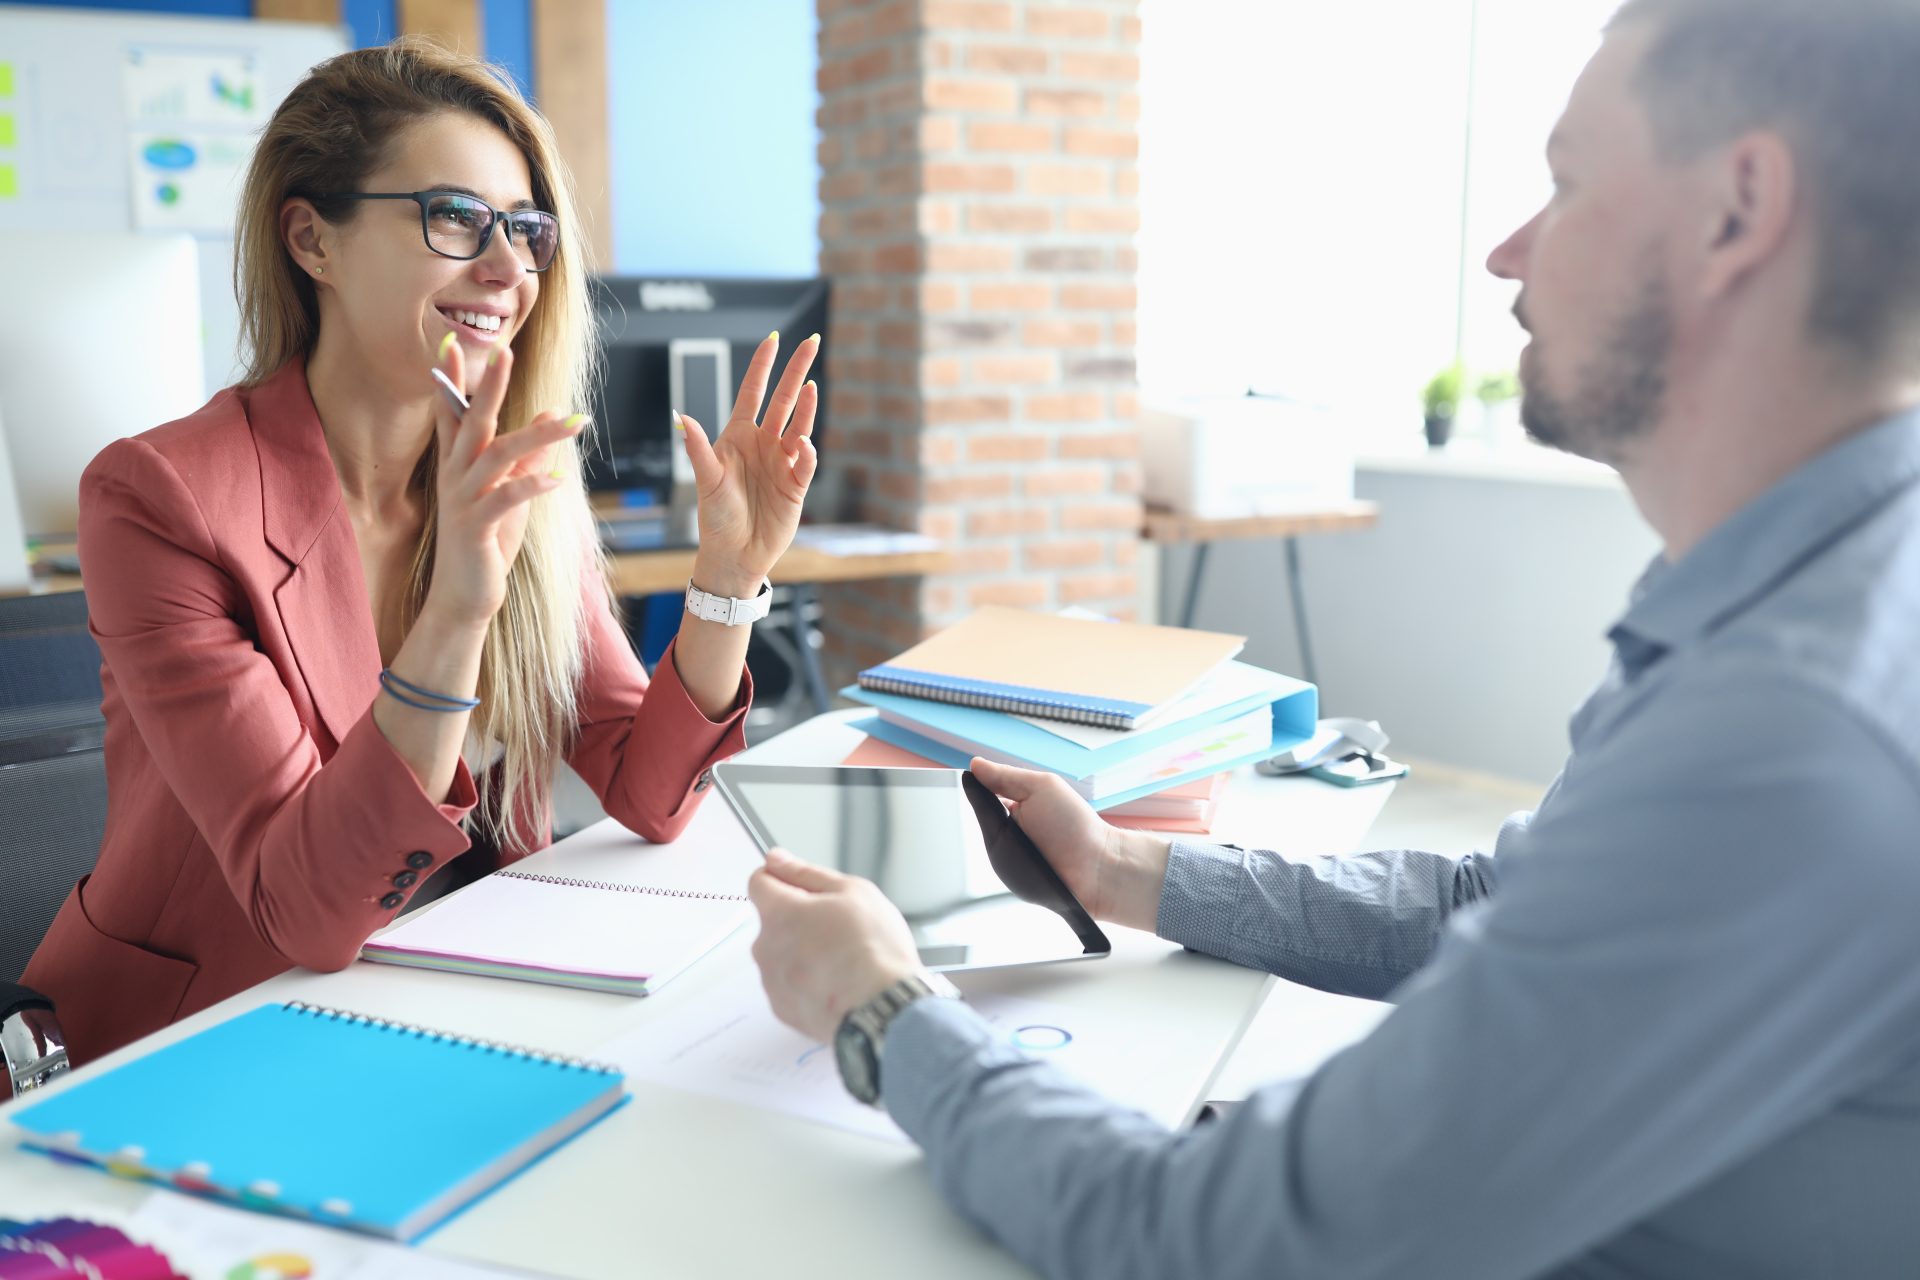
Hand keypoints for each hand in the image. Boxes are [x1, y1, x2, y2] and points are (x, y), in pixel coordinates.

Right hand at [423, 339, 583, 627]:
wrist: (465, 595)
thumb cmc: (487, 541)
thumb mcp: (510, 494)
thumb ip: (528, 457)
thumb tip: (552, 418)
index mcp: (458, 465)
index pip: (453, 414)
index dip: (450, 380)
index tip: (451, 343)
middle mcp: (454, 476)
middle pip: (473, 423)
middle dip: (490, 387)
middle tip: (505, 352)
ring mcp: (462, 500)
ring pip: (497, 455)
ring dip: (537, 434)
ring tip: (573, 420)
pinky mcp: (475, 527)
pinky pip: (505, 498)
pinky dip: (533, 484)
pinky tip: (559, 478)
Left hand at [680, 332, 820, 596]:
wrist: (735, 555)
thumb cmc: (716, 517)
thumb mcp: (706, 480)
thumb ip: (698, 448)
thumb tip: (681, 417)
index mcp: (738, 436)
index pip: (753, 392)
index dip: (763, 365)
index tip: (775, 338)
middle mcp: (763, 444)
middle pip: (783, 399)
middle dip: (796, 371)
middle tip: (811, 343)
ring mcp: (782, 462)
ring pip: (799, 424)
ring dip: (806, 406)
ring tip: (811, 386)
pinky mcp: (797, 485)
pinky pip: (807, 462)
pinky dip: (807, 452)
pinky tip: (802, 444)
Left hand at [748, 847, 922, 1042]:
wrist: (884, 1008)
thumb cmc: (874, 950)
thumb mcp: (851, 892)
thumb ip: (805, 873)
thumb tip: (777, 860)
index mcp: (780, 913)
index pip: (758, 882)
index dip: (781, 878)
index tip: (799, 885)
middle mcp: (766, 947)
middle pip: (772, 921)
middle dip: (797, 919)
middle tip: (836, 927)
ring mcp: (773, 982)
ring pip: (781, 955)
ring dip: (801, 952)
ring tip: (840, 960)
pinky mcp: (783, 1009)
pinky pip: (788, 985)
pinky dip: (806, 982)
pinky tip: (835, 982)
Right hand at [967, 758, 1172, 932]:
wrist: (1097, 868)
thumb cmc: (1075, 825)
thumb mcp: (1039, 788)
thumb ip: (1005, 776)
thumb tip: (974, 764)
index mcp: (1017, 805)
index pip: (985, 795)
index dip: (975, 790)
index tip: (966, 783)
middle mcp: (1011, 831)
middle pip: (980, 821)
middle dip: (984, 818)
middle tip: (1002, 817)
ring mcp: (1010, 858)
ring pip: (985, 846)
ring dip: (993, 842)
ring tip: (1015, 842)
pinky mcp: (1012, 881)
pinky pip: (995, 869)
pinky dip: (1001, 863)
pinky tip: (1014, 861)